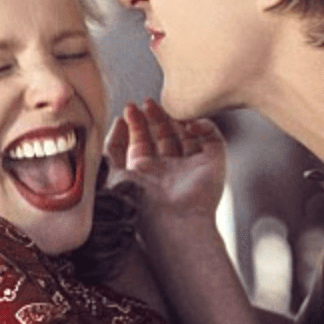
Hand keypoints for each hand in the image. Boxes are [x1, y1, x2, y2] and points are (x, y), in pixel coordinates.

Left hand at [105, 100, 225, 227]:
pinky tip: (189, 122)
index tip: (129, 109)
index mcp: (145, 176)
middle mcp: (169, 172)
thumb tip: (118, 122)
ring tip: (164, 104)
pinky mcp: (214, 165)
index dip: (136, 125)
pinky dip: (204, 126)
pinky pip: (213, 139)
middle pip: (163, 136)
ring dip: (177, 117)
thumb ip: (110, 148)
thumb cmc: (137, 204)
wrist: (169, 221)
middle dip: (154, 117)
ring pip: (187, 134)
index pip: (142, 143)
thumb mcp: (112, 173)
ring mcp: (192, 168)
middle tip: (146, 102)